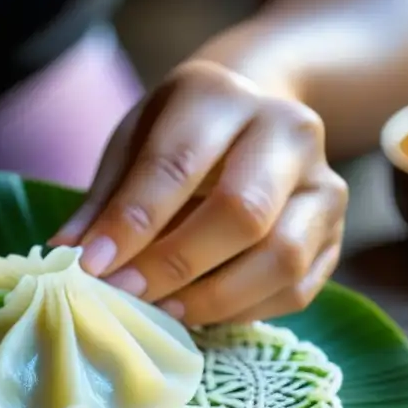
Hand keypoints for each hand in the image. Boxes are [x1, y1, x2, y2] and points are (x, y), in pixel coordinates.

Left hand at [50, 60, 347, 324]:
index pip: (177, 164)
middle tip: (125, 295)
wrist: (251, 120)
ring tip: (161, 311)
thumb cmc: (177, 136)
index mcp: (219, 95)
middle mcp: (285, 129)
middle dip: (176, 264)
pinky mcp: (336, 230)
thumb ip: (106, 200)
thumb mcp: (132, 145)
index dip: (133, 222)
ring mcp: (323, 181)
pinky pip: (298, 288)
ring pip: (281, 256)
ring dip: (214, 297)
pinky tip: (199, 311)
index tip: (92, 267)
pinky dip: (244, 310)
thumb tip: (71, 255)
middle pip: (242, 211)